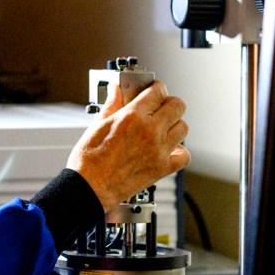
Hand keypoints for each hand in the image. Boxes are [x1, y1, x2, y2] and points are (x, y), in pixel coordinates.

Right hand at [68, 79, 190, 212]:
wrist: (89, 186)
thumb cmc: (89, 159)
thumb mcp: (98, 124)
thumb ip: (112, 104)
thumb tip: (116, 90)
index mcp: (132, 117)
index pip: (158, 91)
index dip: (156, 87)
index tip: (153, 89)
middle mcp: (150, 131)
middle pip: (177, 106)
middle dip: (168, 102)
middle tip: (159, 106)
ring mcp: (159, 150)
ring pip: (183, 128)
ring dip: (174, 125)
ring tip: (162, 128)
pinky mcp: (162, 168)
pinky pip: (184, 155)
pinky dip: (179, 151)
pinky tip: (167, 148)